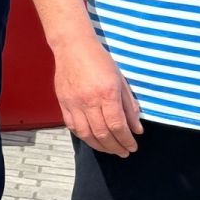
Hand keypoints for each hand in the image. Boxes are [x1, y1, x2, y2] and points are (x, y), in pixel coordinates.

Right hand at [54, 37, 143, 155]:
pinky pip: (72, 126)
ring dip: (99, 146)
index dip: (127, 140)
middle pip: (102, 133)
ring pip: (86, 134)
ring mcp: (73, 103)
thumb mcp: (121, 81)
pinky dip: (84, 136)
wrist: (73, 47)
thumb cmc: (100, 60)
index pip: (118, 126)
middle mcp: (89, 101)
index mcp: (106, 94)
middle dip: (115, 147)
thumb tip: (136, 129)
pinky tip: (92, 139)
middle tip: (124, 152)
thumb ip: (129, 106)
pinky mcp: (62, 103)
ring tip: (110, 150)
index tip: (133, 146)